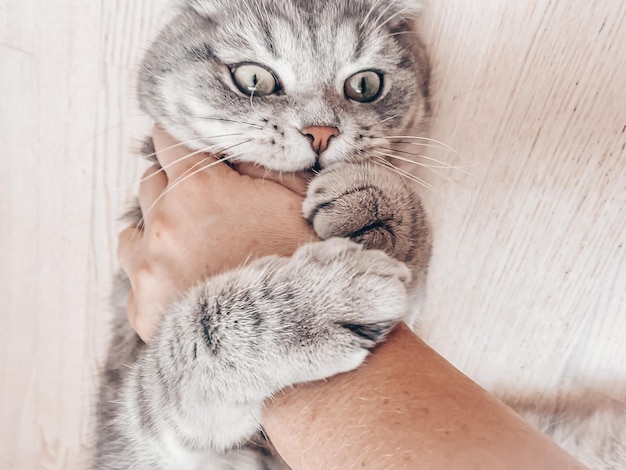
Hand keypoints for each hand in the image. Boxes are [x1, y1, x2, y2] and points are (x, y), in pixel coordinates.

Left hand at [118, 126, 315, 341]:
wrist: (295, 336)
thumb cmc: (301, 264)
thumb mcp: (298, 198)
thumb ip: (261, 159)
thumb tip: (236, 142)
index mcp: (199, 188)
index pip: (168, 139)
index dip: (181, 141)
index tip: (189, 149)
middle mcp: (164, 224)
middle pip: (150, 183)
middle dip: (174, 187)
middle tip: (207, 207)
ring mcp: (149, 270)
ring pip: (132, 234)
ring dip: (157, 234)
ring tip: (193, 252)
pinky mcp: (144, 310)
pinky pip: (136, 284)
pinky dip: (157, 281)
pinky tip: (190, 288)